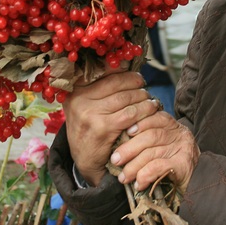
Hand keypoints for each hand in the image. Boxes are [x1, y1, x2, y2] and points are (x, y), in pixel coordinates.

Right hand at [64, 71, 159, 186]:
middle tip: (143, 84)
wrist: (85, 160)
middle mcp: (79, 99)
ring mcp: (90, 113)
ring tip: (149, 98)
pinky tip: (151, 110)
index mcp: (74, 90)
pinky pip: (131, 113)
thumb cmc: (90, 128)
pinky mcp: (103, 127)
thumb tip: (123, 64)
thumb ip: (97, 87)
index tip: (134, 73)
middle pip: (116, 82)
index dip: (122, 70)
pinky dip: (144, 110)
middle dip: (135, 82)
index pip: (102, 71)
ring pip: (126, 97)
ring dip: (143, 96)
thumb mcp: (84, 105)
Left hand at [109, 111, 199, 191]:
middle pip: (151, 135)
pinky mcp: (184, 165)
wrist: (198, 183)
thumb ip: (145, 138)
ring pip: (152, 153)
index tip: (126, 132)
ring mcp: (183, 149)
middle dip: (129, 148)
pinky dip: (145, 175)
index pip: (155, 117)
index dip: (140, 123)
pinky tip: (138, 183)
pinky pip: (159, 167)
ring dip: (134, 166)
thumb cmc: (170, 163)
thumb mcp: (160, 145)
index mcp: (172, 125)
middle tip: (115, 160)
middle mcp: (179, 134)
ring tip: (123, 177)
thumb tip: (119, 145)